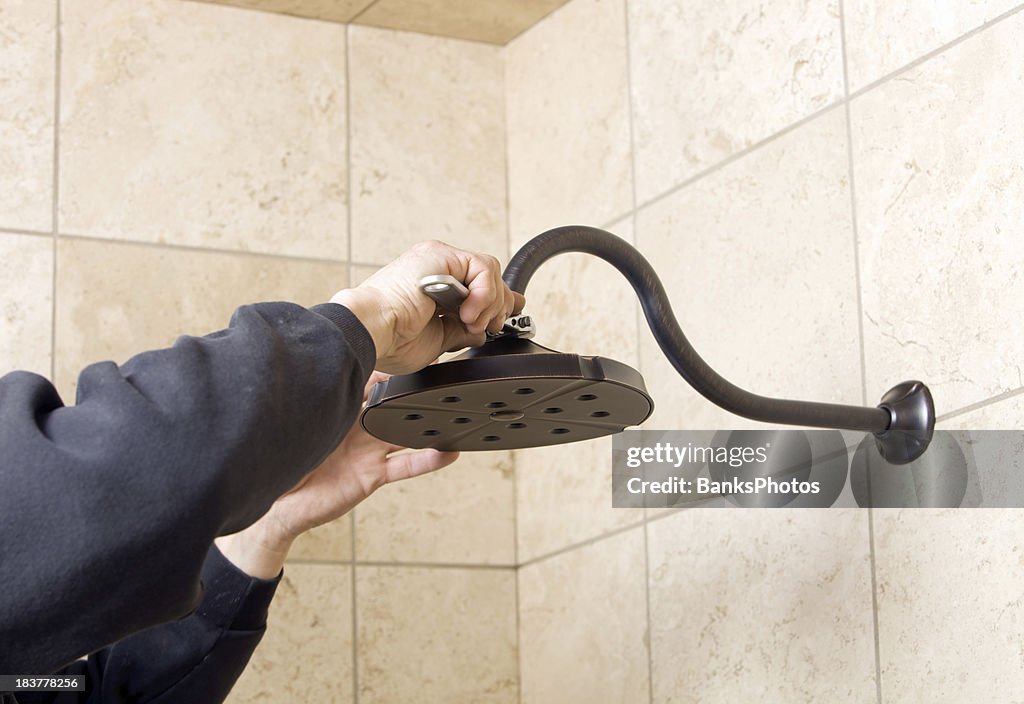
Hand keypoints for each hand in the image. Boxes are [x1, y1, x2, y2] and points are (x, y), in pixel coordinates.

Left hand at [216, 371, 458, 577]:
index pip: (363, 381)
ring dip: (426, 423)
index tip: (401, 351)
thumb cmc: (277, 465)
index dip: (381, 367)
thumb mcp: (292, 425)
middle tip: (435, 375)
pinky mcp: (372, 476)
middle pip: (390, 403)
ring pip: (404, 433)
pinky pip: (405, 467)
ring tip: (452, 410)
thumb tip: (301, 371)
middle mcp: (355, 428)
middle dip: (410, 390)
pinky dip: (428, 461)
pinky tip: (448, 452)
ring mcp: (367, 452)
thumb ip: (307, 403)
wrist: (277, 508)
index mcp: (335, 410)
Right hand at [330, 240, 525, 373]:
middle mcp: (436, 268)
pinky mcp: (441, 255)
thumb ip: (460, 331)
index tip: (508, 318)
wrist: (371, 330)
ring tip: (471, 322)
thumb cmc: (390, 339)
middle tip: (491, 326)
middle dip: (498, 305)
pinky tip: (468, 312)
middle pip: (487, 277)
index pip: (477, 285)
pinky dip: (484, 293)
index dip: (497, 301)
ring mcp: (438, 260)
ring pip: (489, 271)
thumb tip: (480, 331)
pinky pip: (482, 268)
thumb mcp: (436, 340)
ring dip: (489, 302)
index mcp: (432, 286)